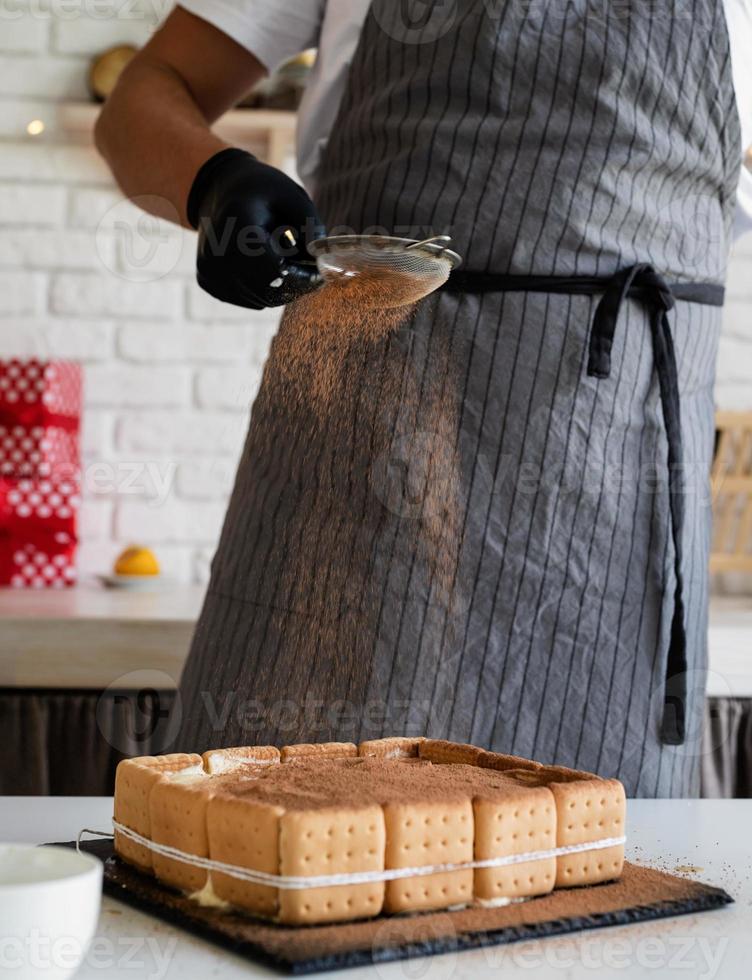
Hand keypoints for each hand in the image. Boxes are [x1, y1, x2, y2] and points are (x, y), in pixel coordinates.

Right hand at [187, 148, 323, 308]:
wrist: (218, 190)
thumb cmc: (261, 191)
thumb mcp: (291, 196)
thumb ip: (310, 225)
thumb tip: (322, 260)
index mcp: (238, 227)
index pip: (276, 272)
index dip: (303, 278)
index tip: (320, 272)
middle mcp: (217, 253)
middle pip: (269, 290)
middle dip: (295, 284)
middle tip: (306, 266)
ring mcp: (210, 271)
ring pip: (261, 299)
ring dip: (279, 286)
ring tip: (278, 255)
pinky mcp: (208, 282)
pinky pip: (249, 299)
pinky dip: (263, 288)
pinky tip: (261, 263)